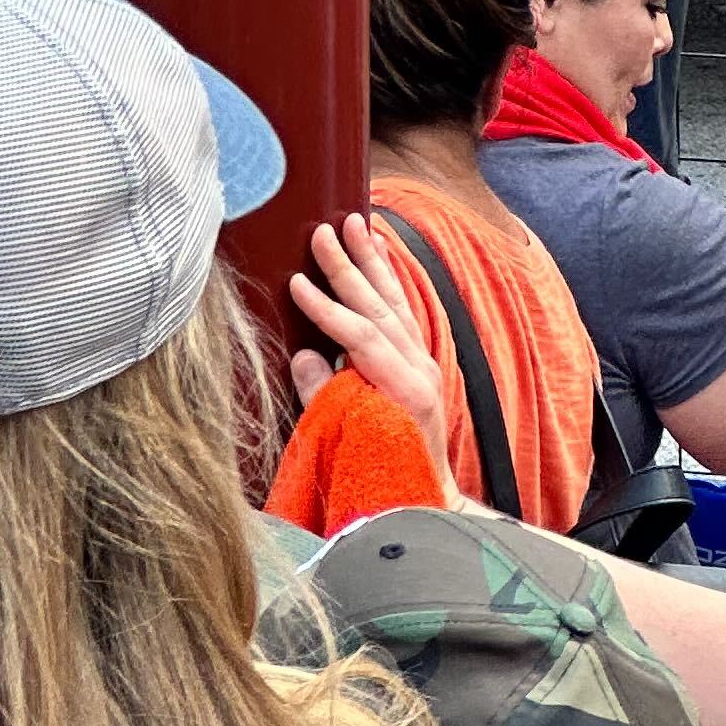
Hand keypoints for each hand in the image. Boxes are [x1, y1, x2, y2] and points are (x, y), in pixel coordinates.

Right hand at [288, 213, 461, 508]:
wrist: (428, 503)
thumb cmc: (385, 480)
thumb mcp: (349, 446)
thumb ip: (326, 400)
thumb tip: (305, 356)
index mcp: (406, 391)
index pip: (362, 338)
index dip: (327, 309)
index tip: (297, 282)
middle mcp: (420, 370)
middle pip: (380, 308)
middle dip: (348, 270)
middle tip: (322, 234)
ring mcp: (423, 363)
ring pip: (395, 301)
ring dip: (371, 261)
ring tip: (354, 222)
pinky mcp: (419, 360)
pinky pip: (404, 309)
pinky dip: (390, 277)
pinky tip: (379, 250)